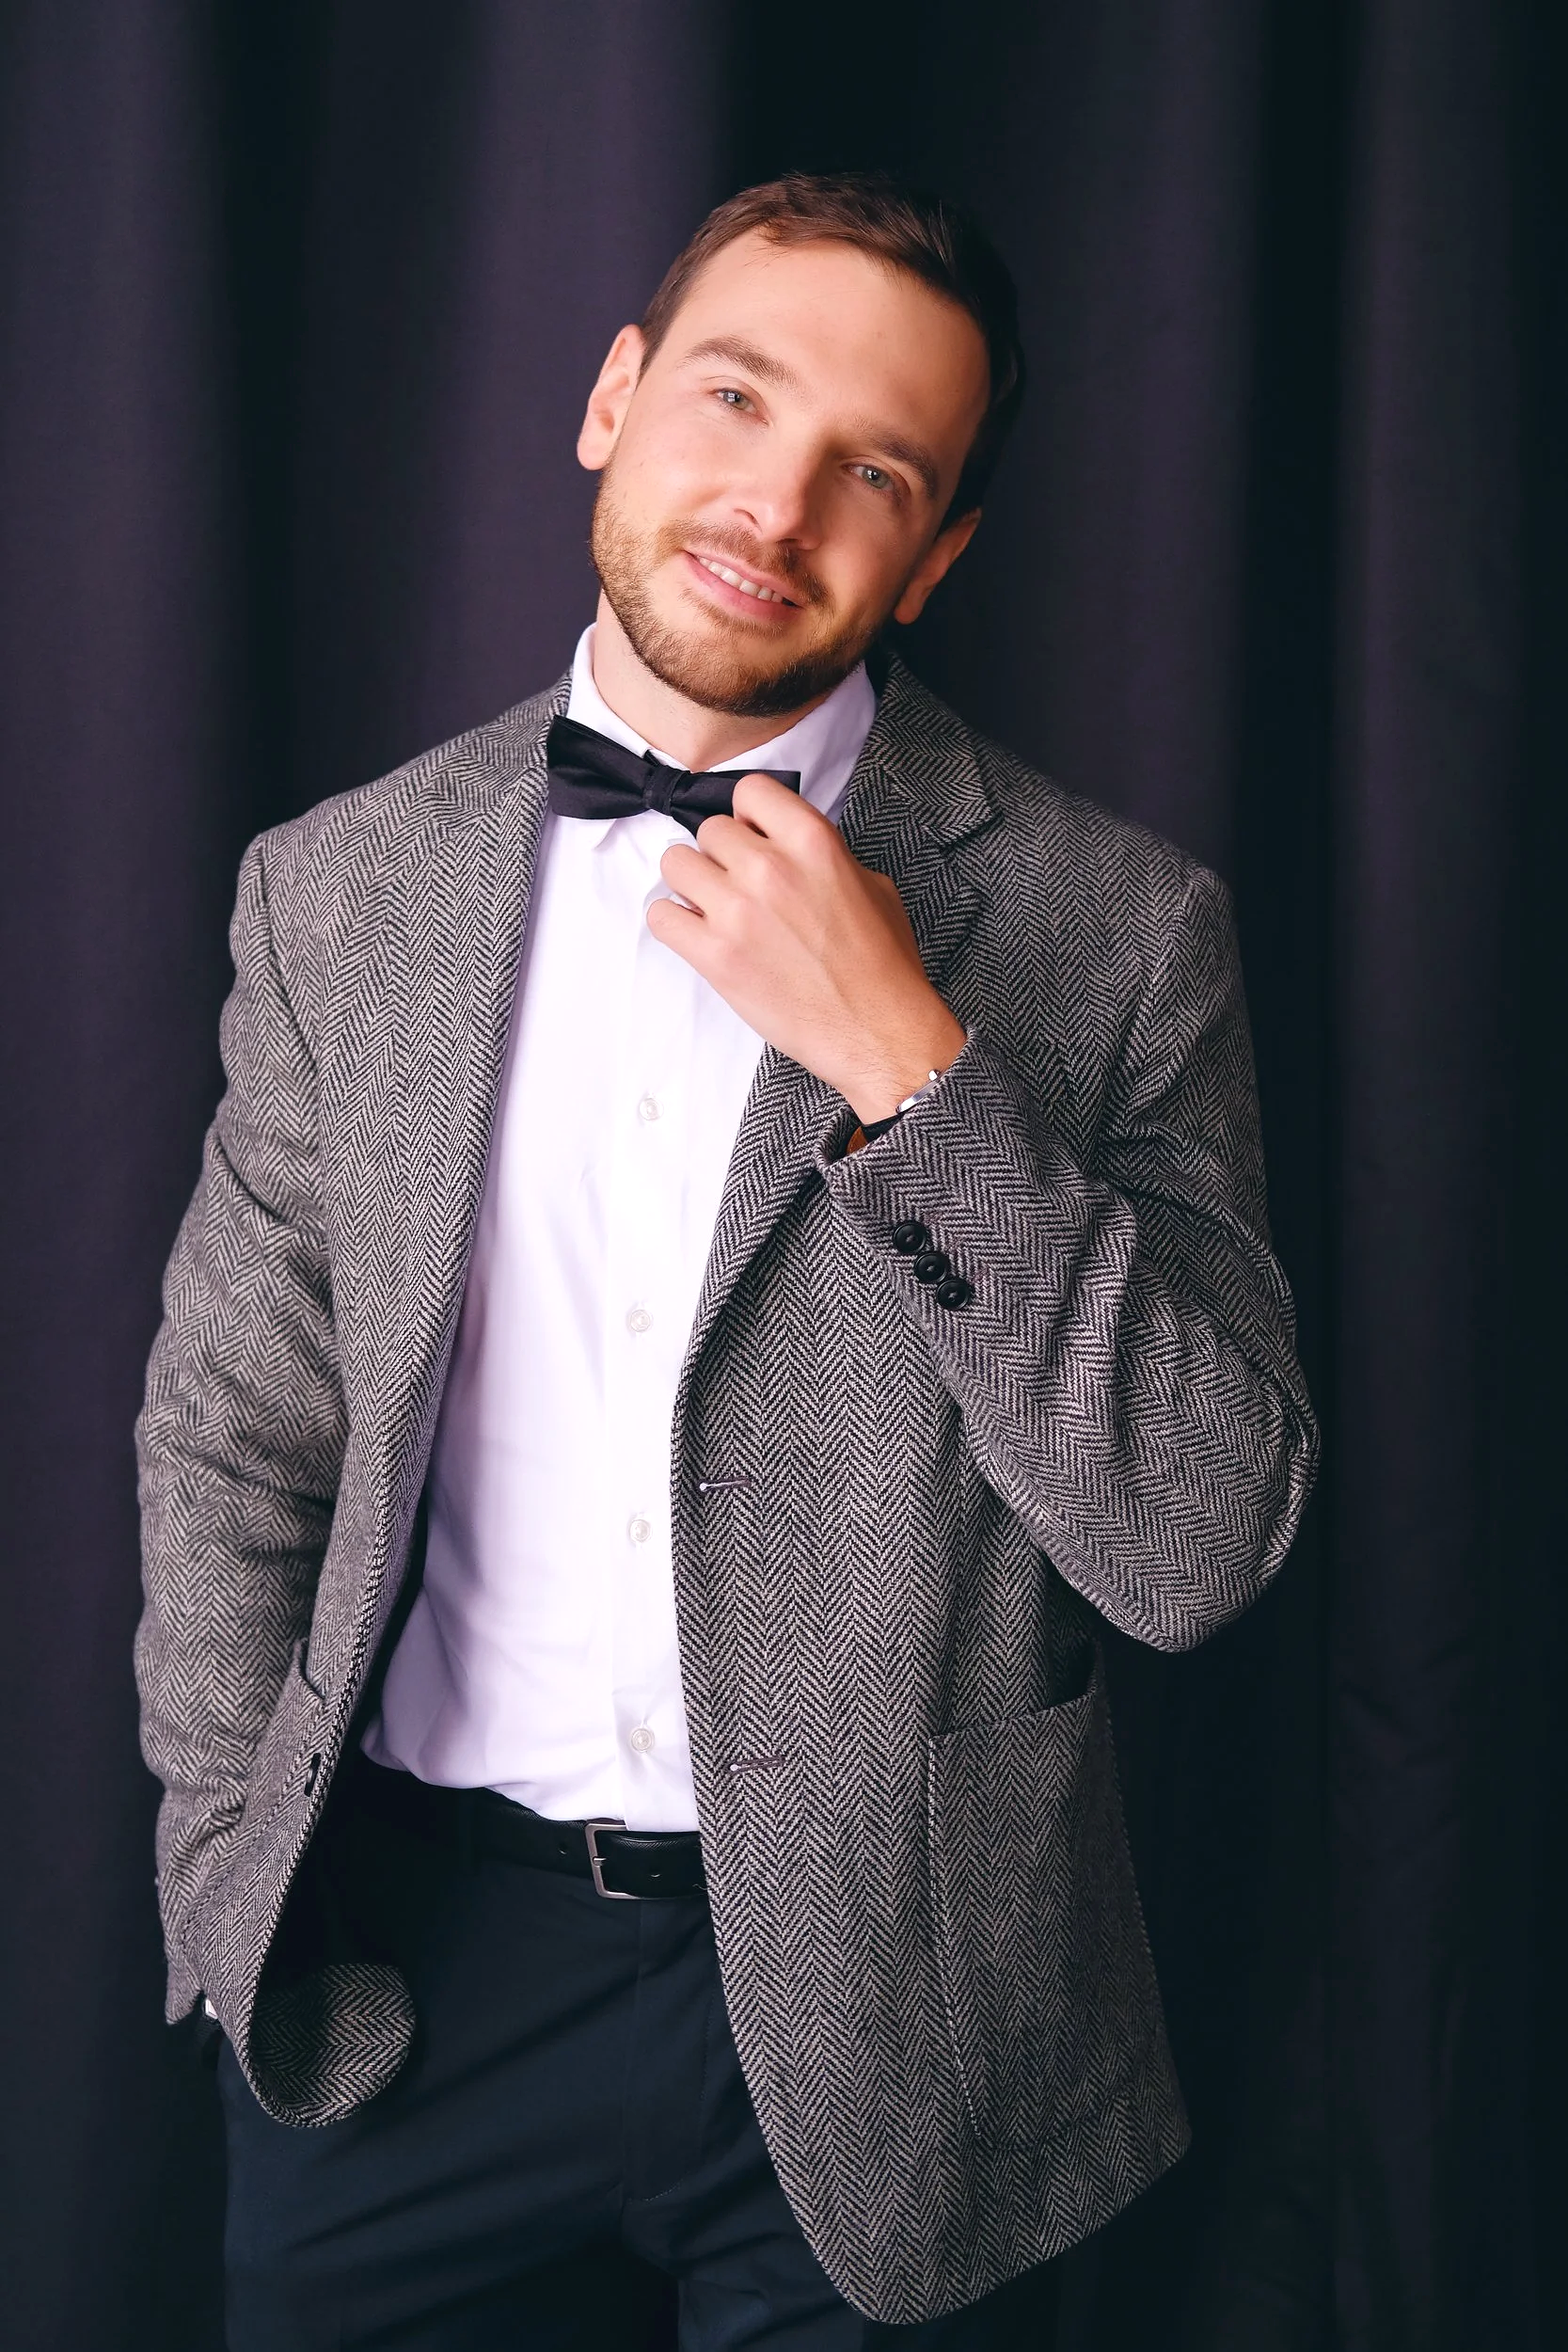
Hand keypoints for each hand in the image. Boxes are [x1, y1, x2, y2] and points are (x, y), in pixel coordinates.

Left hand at [647, 772, 966, 1122]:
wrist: (877, 1031)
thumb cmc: (881, 965)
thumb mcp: (870, 885)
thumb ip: (821, 854)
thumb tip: (785, 846)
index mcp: (812, 841)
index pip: (750, 791)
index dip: (749, 816)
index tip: (755, 838)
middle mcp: (770, 867)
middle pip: (709, 830)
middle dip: (722, 856)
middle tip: (740, 886)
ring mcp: (737, 911)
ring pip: (675, 864)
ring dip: (691, 884)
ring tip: (714, 909)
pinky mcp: (715, 955)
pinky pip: (661, 917)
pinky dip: (673, 924)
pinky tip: (699, 936)